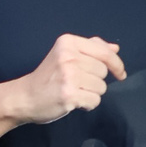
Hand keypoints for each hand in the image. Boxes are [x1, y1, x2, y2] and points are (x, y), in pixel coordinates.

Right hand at [9, 34, 126, 125]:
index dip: (116, 64)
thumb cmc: (48, 76)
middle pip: (103, 71)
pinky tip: (74, 101)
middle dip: (96, 80)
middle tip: (78, 83)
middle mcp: (68, 56)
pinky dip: (88, 104)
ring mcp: (69, 76)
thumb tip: (114, 49)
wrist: (25, 96)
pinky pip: (95, 100)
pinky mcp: (69, 94)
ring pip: (101, 87)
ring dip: (92, 92)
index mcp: (68, 42)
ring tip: (75, 91)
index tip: (120, 73)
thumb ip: (91, 49)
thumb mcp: (65, 54)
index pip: (104, 52)